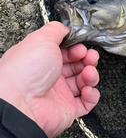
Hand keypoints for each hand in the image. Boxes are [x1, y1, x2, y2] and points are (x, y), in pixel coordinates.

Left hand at [0, 22, 99, 137]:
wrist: (21, 103)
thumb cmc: (26, 71)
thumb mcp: (41, 39)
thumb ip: (56, 30)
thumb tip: (66, 28)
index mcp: (42, 60)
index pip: (66, 52)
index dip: (77, 48)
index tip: (80, 47)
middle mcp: (50, 76)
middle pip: (77, 66)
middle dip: (88, 60)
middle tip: (89, 57)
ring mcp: (60, 94)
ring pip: (84, 82)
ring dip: (91, 75)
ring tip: (89, 73)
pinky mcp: (68, 109)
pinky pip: (86, 102)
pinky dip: (92, 95)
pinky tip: (88, 89)